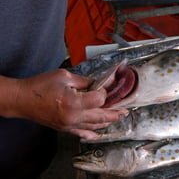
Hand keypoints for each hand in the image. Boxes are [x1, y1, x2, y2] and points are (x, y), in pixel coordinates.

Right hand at [11, 69, 127, 139]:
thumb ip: (84, 81)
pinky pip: (81, 132)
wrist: (22, 100)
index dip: (104, 92)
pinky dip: (92, 132)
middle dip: (115, 112)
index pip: (99, 99)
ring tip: (117, 117)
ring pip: (94, 125)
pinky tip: (98, 133)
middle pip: (101, 116)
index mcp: (74, 102)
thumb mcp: (65, 76)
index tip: (102, 87)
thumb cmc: (41, 86)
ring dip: (107, 121)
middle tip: (125, 110)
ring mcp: (69, 124)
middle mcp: (74, 116)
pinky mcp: (64, 128)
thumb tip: (97, 84)